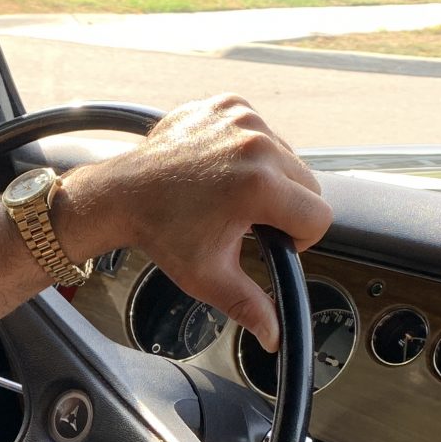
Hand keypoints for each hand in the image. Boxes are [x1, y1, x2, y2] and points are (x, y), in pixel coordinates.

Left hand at [64, 95, 330, 350]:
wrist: (122, 194)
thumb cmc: (161, 232)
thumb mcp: (208, 277)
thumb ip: (249, 306)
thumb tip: (272, 336)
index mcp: (258, 185)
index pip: (319, 216)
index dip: (298, 238)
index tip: (271, 241)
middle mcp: (255, 145)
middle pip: (308, 185)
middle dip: (286, 208)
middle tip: (246, 221)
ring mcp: (241, 118)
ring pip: (288, 156)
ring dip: (270, 177)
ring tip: (229, 194)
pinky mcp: (228, 104)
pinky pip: (262, 131)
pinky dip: (249, 151)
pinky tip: (220, 169)